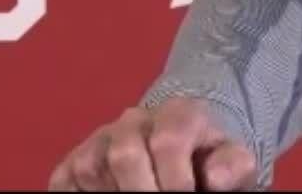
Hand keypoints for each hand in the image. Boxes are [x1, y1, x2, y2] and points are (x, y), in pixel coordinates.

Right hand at [47, 98, 256, 190]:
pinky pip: (67, 181)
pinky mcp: (74, 160)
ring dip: (114, 193)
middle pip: (124, 155)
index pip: (168, 141)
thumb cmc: (208, 162)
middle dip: (141, 191)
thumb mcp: (234, 161)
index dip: (175, 180)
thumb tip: (214, 179)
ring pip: (91, 169)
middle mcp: (133, 120)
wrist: (184, 149)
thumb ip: (234, 166)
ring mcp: (100, 139)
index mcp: (177, 114)